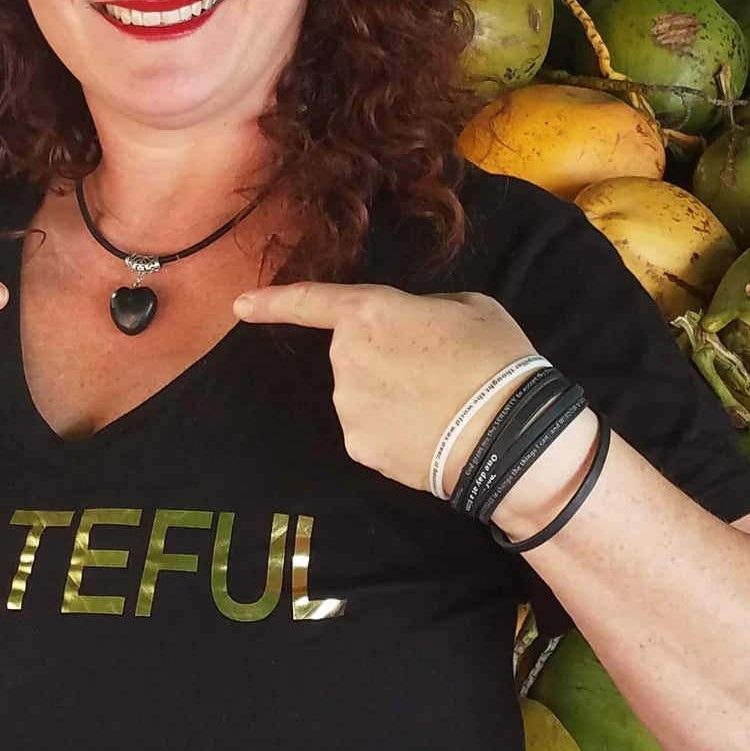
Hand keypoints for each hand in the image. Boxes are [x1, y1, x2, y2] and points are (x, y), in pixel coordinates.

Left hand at [234, 282, 539, 494]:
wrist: (508, 433)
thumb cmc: (494, 357)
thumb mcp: (468, 307)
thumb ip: (425, 310)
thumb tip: (414, 327)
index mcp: (369, 312)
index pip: (310, 302)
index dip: (272, 302)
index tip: (241, 306)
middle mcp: (345, 358)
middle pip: (355, 355)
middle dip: (385, 360)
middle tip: (436, 370)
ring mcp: (348, 407)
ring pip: (364, 396)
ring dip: (391, 398)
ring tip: (441, 406)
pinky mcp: (359, 448)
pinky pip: (372, 432)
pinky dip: (395, 433)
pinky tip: (430, 435)